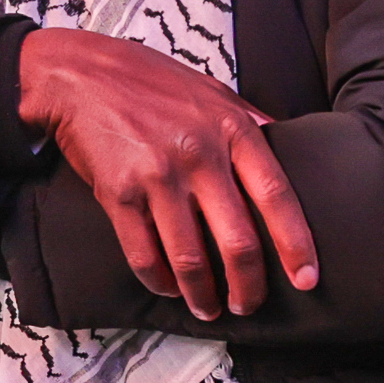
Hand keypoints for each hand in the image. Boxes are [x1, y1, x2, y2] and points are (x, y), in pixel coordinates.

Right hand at [17, 29, 318, 321]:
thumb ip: (250, 121)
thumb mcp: (212, 91)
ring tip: (208, 309)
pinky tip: (168, 288)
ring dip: (202, 295)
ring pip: (190, 258)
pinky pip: (143, 255)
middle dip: (248, 286)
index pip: (276, 196)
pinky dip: (159, 282)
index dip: (295, 243)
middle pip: (238, 240)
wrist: (77, 73)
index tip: (306, 278)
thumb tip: (291, 145)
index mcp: (230, 130)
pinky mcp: (117, 193)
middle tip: (249, 305)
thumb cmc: (149, 81)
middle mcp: (198, 155)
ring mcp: (156, 176)